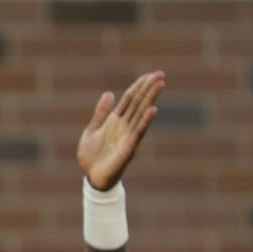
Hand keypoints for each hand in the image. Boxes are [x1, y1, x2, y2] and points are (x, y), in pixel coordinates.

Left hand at [77, 70, 164, 190]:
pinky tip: (153, 109)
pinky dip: (145, 121)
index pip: (130, 99)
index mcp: (115, 121)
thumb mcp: (92, 130)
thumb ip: (101, 113)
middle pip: (138, 102)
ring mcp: (128, 136)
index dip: (138, 86)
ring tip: (160, 84)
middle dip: (149, 88)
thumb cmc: (92, 156)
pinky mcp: (128, 148)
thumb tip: (109, 93)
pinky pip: (138, 132)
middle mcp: (125, 126)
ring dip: (150, 98)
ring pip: (141, 113)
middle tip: (160, 73)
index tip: (150, 74)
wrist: (91, 178)